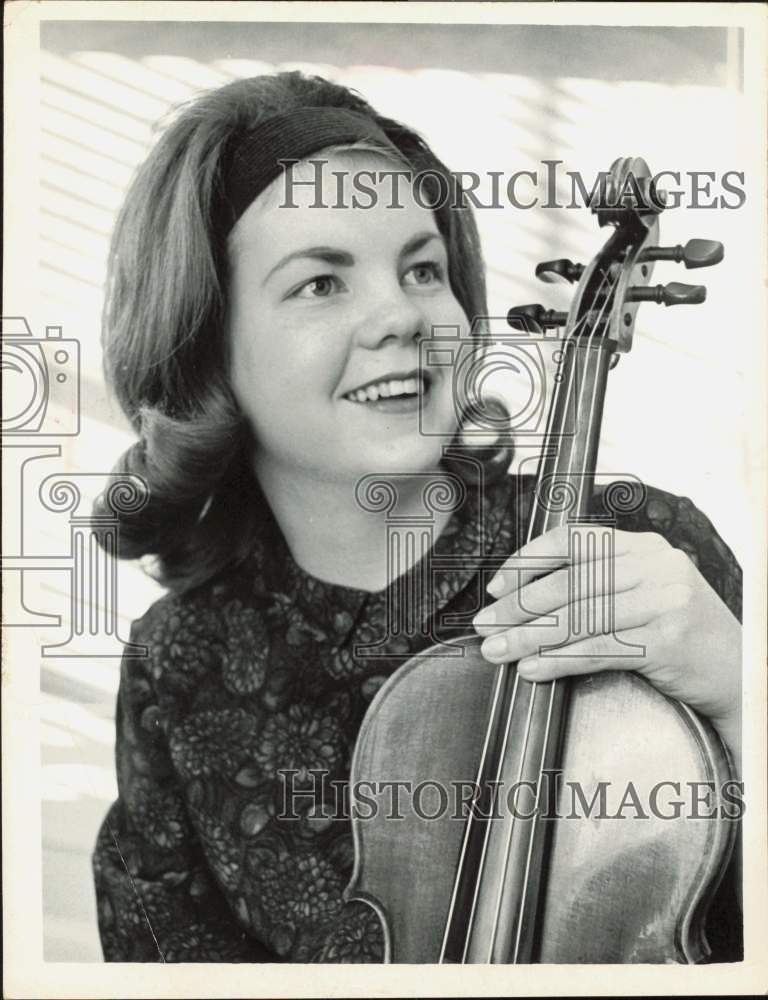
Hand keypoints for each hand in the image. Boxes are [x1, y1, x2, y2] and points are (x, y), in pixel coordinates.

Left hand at [473, 525, 741, 766]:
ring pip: (578, 617)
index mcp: (643, 547)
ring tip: (498, 651)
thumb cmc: (681, 636)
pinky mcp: (668, 638)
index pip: (573, 540)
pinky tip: (532, 669)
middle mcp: (655, 564)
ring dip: (529, 637)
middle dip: (518, 607)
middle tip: (485, 625)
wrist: (740, 673)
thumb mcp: (644, 594)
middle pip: (569, 582)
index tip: (497, 587)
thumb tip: (526, 599)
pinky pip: (598, 648)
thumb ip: (598, 585)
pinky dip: (558, 660)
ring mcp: (665, 599)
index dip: (528, 562)